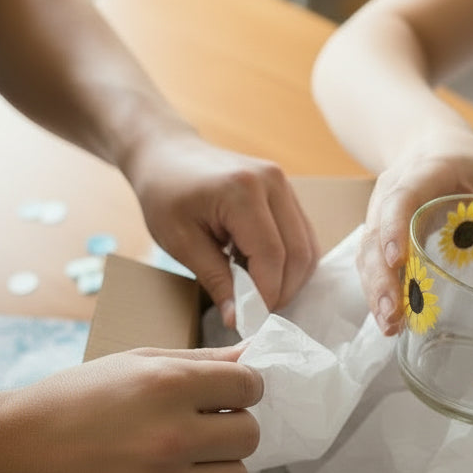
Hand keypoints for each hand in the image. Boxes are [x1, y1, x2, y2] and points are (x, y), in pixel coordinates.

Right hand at [6, 344, 263, 472]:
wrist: (19, 453)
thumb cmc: (77, 399)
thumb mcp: (136, 362)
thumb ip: (201, 360)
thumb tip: (255, 353)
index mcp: (169, 384)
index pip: (249, 386)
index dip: (243, 389)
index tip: (225, 395)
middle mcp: (173, 435)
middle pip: (250, 436)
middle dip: (233, 428)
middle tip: (204, 427)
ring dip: (220, 468)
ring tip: (187, 459)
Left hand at [129, 134, 319, 327]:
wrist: (167, 154)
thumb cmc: (165, 195)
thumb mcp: (181, 242)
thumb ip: (215, 280)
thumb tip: (238, 319)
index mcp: (243, 191)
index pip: (271, 256)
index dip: (265, 294)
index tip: (247, 319)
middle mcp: (273, 182)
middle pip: (298, 253)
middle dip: (281, 291)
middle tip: (253, 312)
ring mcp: (284, 184)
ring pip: (307, 247)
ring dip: (288, 279)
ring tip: (255, 292)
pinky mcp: (287, 191)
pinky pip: (301, 236)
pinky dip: (288, 262)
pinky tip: (260, 270)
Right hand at [361, 123, 472, 333]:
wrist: (428, 145)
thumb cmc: (464, 160)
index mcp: (418, 175)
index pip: (399, 201)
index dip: (395, 229)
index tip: (398, 260)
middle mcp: (389, 196)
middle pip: (375, 237)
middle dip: (381, 277)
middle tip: (392, 313)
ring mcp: (379, 216)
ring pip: (367, 254)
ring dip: (375, 290)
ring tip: (390, 327)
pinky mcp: (380, 236)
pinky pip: (371, 262)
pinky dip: (378, 290)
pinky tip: (391, 318)